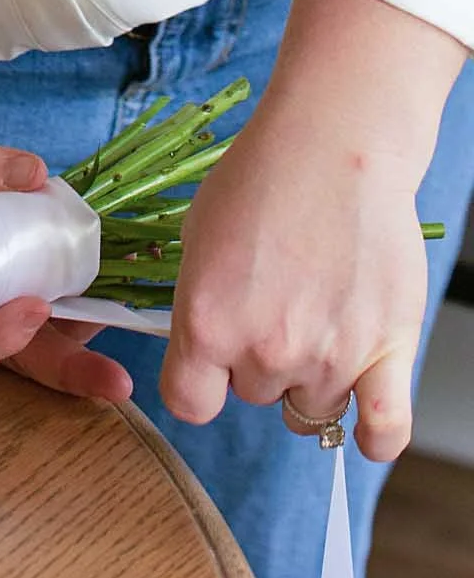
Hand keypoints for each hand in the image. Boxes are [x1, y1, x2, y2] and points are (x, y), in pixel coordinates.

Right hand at [0, 104, 133, 404]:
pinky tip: (120, 272)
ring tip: (131, 310)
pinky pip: (49, 287)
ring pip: (39, 332)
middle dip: (66, 369)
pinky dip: (83, 287)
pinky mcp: (11, 270)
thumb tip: (32, 173)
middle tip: (116, 382)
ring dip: (85, 333)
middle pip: (11, 353)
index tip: (35, 309)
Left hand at [158, 88, 429, 461]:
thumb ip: (199, 304)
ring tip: (322, 315)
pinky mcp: (388, 350)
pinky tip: (368, 415)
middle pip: (255, 396)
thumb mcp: (198, 236)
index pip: (189, 402)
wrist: (334, 144)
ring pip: (312, 407)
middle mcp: (266, 349)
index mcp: (207, 322)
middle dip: (260, 360)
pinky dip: (376, 433)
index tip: (210, 366)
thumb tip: (205, 346)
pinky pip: (386, 430)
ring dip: (313, 377)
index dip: (200, 383)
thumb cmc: (265, 176)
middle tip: (278, 304)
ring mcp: (330, 356)